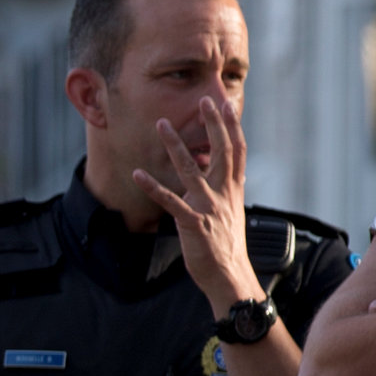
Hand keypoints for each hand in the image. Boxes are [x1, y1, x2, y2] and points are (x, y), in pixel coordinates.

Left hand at [134, 89, 254, 306]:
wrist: (228, 275)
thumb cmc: (227, 244)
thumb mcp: (234, 211)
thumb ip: (231, 189)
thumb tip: (238, 173)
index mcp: (233, 189)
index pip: (237, 150)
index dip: (232, 126)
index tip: (226, 104)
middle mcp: (223, 194)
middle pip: (221, 151)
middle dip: (213, 124)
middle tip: (204, 100)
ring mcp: (209, 207)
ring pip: (190, 170)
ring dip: (174, 145)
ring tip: (161, 124)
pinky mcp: (193, 223)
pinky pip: (170, 201)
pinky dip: (153, 187)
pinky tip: (138, 174)